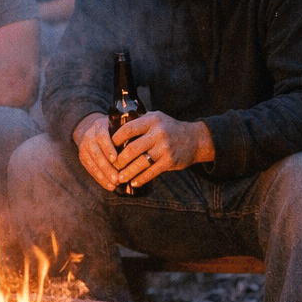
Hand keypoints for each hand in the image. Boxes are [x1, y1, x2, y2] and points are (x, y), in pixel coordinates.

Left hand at [71, 111, 204, 190]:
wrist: (194, 139)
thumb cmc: (169, 129)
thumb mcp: (156, 118)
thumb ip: (139, 122)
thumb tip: (115, 130)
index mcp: (152, 120)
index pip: (128, 129)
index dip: (115, 139)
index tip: (107, 147)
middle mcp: (158, 133)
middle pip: (132, 148)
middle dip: (119, 160)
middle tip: (111, 166)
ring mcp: (165, 148)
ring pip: (141, 162)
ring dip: (128, 172)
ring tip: (119, 178)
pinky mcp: (170, 161)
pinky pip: (152, 172)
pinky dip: (141, 179)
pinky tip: (134, 183)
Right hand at [72, 113, 121, 188]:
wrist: (93, 128)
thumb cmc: (113, 128)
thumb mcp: (118, 125)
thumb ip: (125, 135)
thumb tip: (138, 150)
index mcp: (99, 126)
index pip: (102, 137)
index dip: (108, 148)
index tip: (115, 159)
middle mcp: (89, 136)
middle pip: (96, 153)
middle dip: (107, 167)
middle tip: (117, 178)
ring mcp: (84, 147)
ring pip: (92, 163)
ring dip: (103, 176)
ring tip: (114, 185)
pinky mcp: (82, 157)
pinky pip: (90, 169)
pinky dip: (100, 179)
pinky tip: (109, 186)